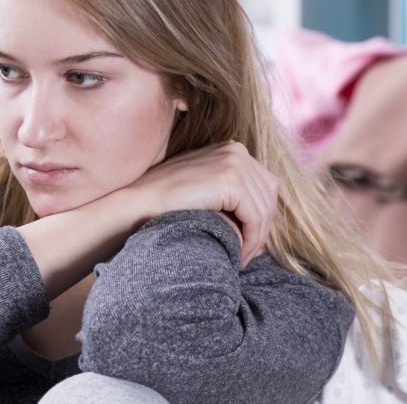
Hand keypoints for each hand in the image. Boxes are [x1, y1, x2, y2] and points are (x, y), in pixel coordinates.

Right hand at [123, 141, 278, 268]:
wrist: (137, 204)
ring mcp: (234, 162)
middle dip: (263, 227)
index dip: (260, 216)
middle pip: (269, 195)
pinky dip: (252, 239)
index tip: (249, 242)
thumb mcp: (202, 188)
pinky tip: (240, 255)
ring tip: (243, 258)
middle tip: (249, 254)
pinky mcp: (230, 181)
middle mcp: (236, 150)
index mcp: (230, 149)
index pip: (263, 186)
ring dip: (258, 238)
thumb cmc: (164, 203)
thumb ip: (228, 192)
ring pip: (265, 208)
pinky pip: (255, 217)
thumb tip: (257, 219)